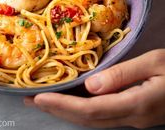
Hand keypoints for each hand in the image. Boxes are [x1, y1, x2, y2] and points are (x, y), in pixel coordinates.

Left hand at [24, 49, 164, 127]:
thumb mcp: (154, 63)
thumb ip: (124, 74)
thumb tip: (91, 85)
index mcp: (136, 104)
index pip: (91, 109)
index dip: (62, 105)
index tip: (39, 98)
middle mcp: (132, 118)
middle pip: (87, 119)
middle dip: (56, 111)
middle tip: (30, 101)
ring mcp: (134, 120)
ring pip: (93, 120)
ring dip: (66, 112)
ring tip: (44, 101)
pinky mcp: (135, 115)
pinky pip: (102, 116)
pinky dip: (81, 110)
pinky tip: (71, 103)